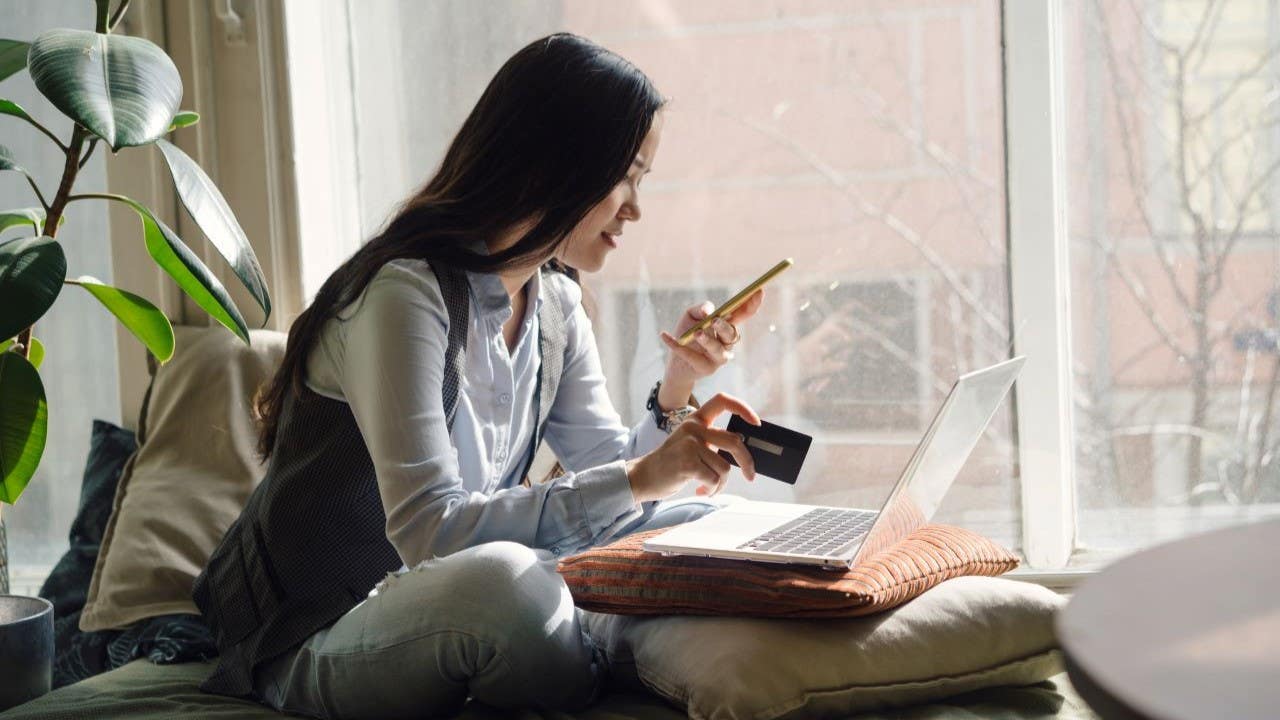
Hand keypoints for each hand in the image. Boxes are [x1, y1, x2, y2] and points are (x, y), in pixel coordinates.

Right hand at [625, 393, 761, 502]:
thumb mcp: (691, 444)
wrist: (644, 476)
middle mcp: (693, 428)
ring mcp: (690, 444)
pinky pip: (714, 479)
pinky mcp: (687, 462)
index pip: (722, 400)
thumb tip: (743, 453)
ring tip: (709, 487)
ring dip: (720, 484)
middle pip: (734, 442)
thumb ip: (712, 442)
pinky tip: (701, 490)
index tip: (756, 423)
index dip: (743, 408)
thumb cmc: (671, 464)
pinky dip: (711, 489)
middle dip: (747, 462)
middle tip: (750, 475)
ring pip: (725, 467)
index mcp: (695, 420)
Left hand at [656, 289, 765, 405]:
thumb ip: (700, 310)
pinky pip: (693, 357)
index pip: (743, 314)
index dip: (751, 304)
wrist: (675, 363)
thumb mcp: (690, 316)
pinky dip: (678, 346)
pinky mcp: (706, 368)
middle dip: (724, 327)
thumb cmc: (686, 335)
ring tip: (696, 334)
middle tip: (713, 321)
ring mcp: (718, 358)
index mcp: (726, 326)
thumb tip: (709, 311)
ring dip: (708, 341)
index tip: (758, 290)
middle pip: (732, 334)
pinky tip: (664, 335)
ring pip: (719, 350)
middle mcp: (726, 343)